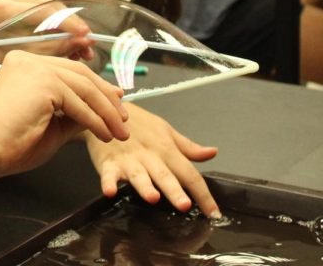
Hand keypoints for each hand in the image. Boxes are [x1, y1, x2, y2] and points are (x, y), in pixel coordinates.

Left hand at [0, 0, 94, 61]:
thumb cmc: (5, 59)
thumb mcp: (35, 56)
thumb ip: (60, 46)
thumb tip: (88, 41)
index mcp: (4, 8)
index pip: (44, 11)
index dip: (68, 23)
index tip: (87, 35)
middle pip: (51, 7)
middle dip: (73, 26)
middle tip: (89, 43)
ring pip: (53, 8)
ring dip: (70, 27)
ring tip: (82, 49)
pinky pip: (49, 9)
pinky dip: (61, 24)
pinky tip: (72, 42)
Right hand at [0, 51, 127, 177]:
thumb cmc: (10, 143)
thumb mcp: (51, 125)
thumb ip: (75, 114)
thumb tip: (104, 111)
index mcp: (24, 64)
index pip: (68, 71)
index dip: (96, 86)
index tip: (115, 102)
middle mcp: (28, 59)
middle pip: (80, 73)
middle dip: (106, 97)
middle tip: (123, 119)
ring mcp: (35, 67)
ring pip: (83, 86)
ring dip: (106, 112)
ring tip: (119, 132)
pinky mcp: (43, 80)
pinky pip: (79, 101)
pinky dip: (95, 120)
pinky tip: (104, 134)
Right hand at [83, 102, 218, 216]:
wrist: (107, 109)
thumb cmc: (139, 124)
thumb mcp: (166, 131)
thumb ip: (188, 147)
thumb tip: (213, 153)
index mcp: (167, 150)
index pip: (189, 174)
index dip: (203, 194)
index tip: (214, 214)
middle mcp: (150, 156)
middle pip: (164, 176)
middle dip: (174, 191)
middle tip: (185, 206)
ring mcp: (128, 160)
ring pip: (138, 175)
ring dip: (145, 186)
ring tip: (153, 197)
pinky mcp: (108, 163)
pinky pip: (108, 174)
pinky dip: (108, 182)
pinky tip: (110, 191)